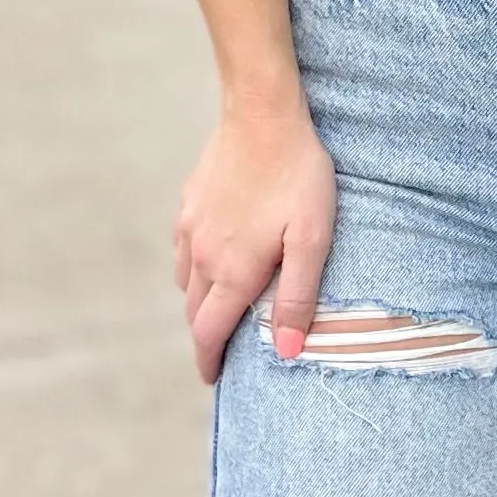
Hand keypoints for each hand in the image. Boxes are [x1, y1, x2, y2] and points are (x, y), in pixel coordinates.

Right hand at [174, 95, 336, 384]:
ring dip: (199, 301)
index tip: (214, 380)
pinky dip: (194, 266)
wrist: (263, 115)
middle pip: (194, 311)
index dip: (209, 361)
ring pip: (186, 280)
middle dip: (205, 335)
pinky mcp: (190, 202)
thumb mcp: (312, 240)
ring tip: (220, 307)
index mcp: (233, 272)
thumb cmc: (298, 176)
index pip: (209, 333)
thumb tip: (285, 351)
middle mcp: (203, 255)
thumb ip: (297, 297)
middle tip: (221, 349)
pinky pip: (183, 247)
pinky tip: (211, 256)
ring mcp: (191, 227)